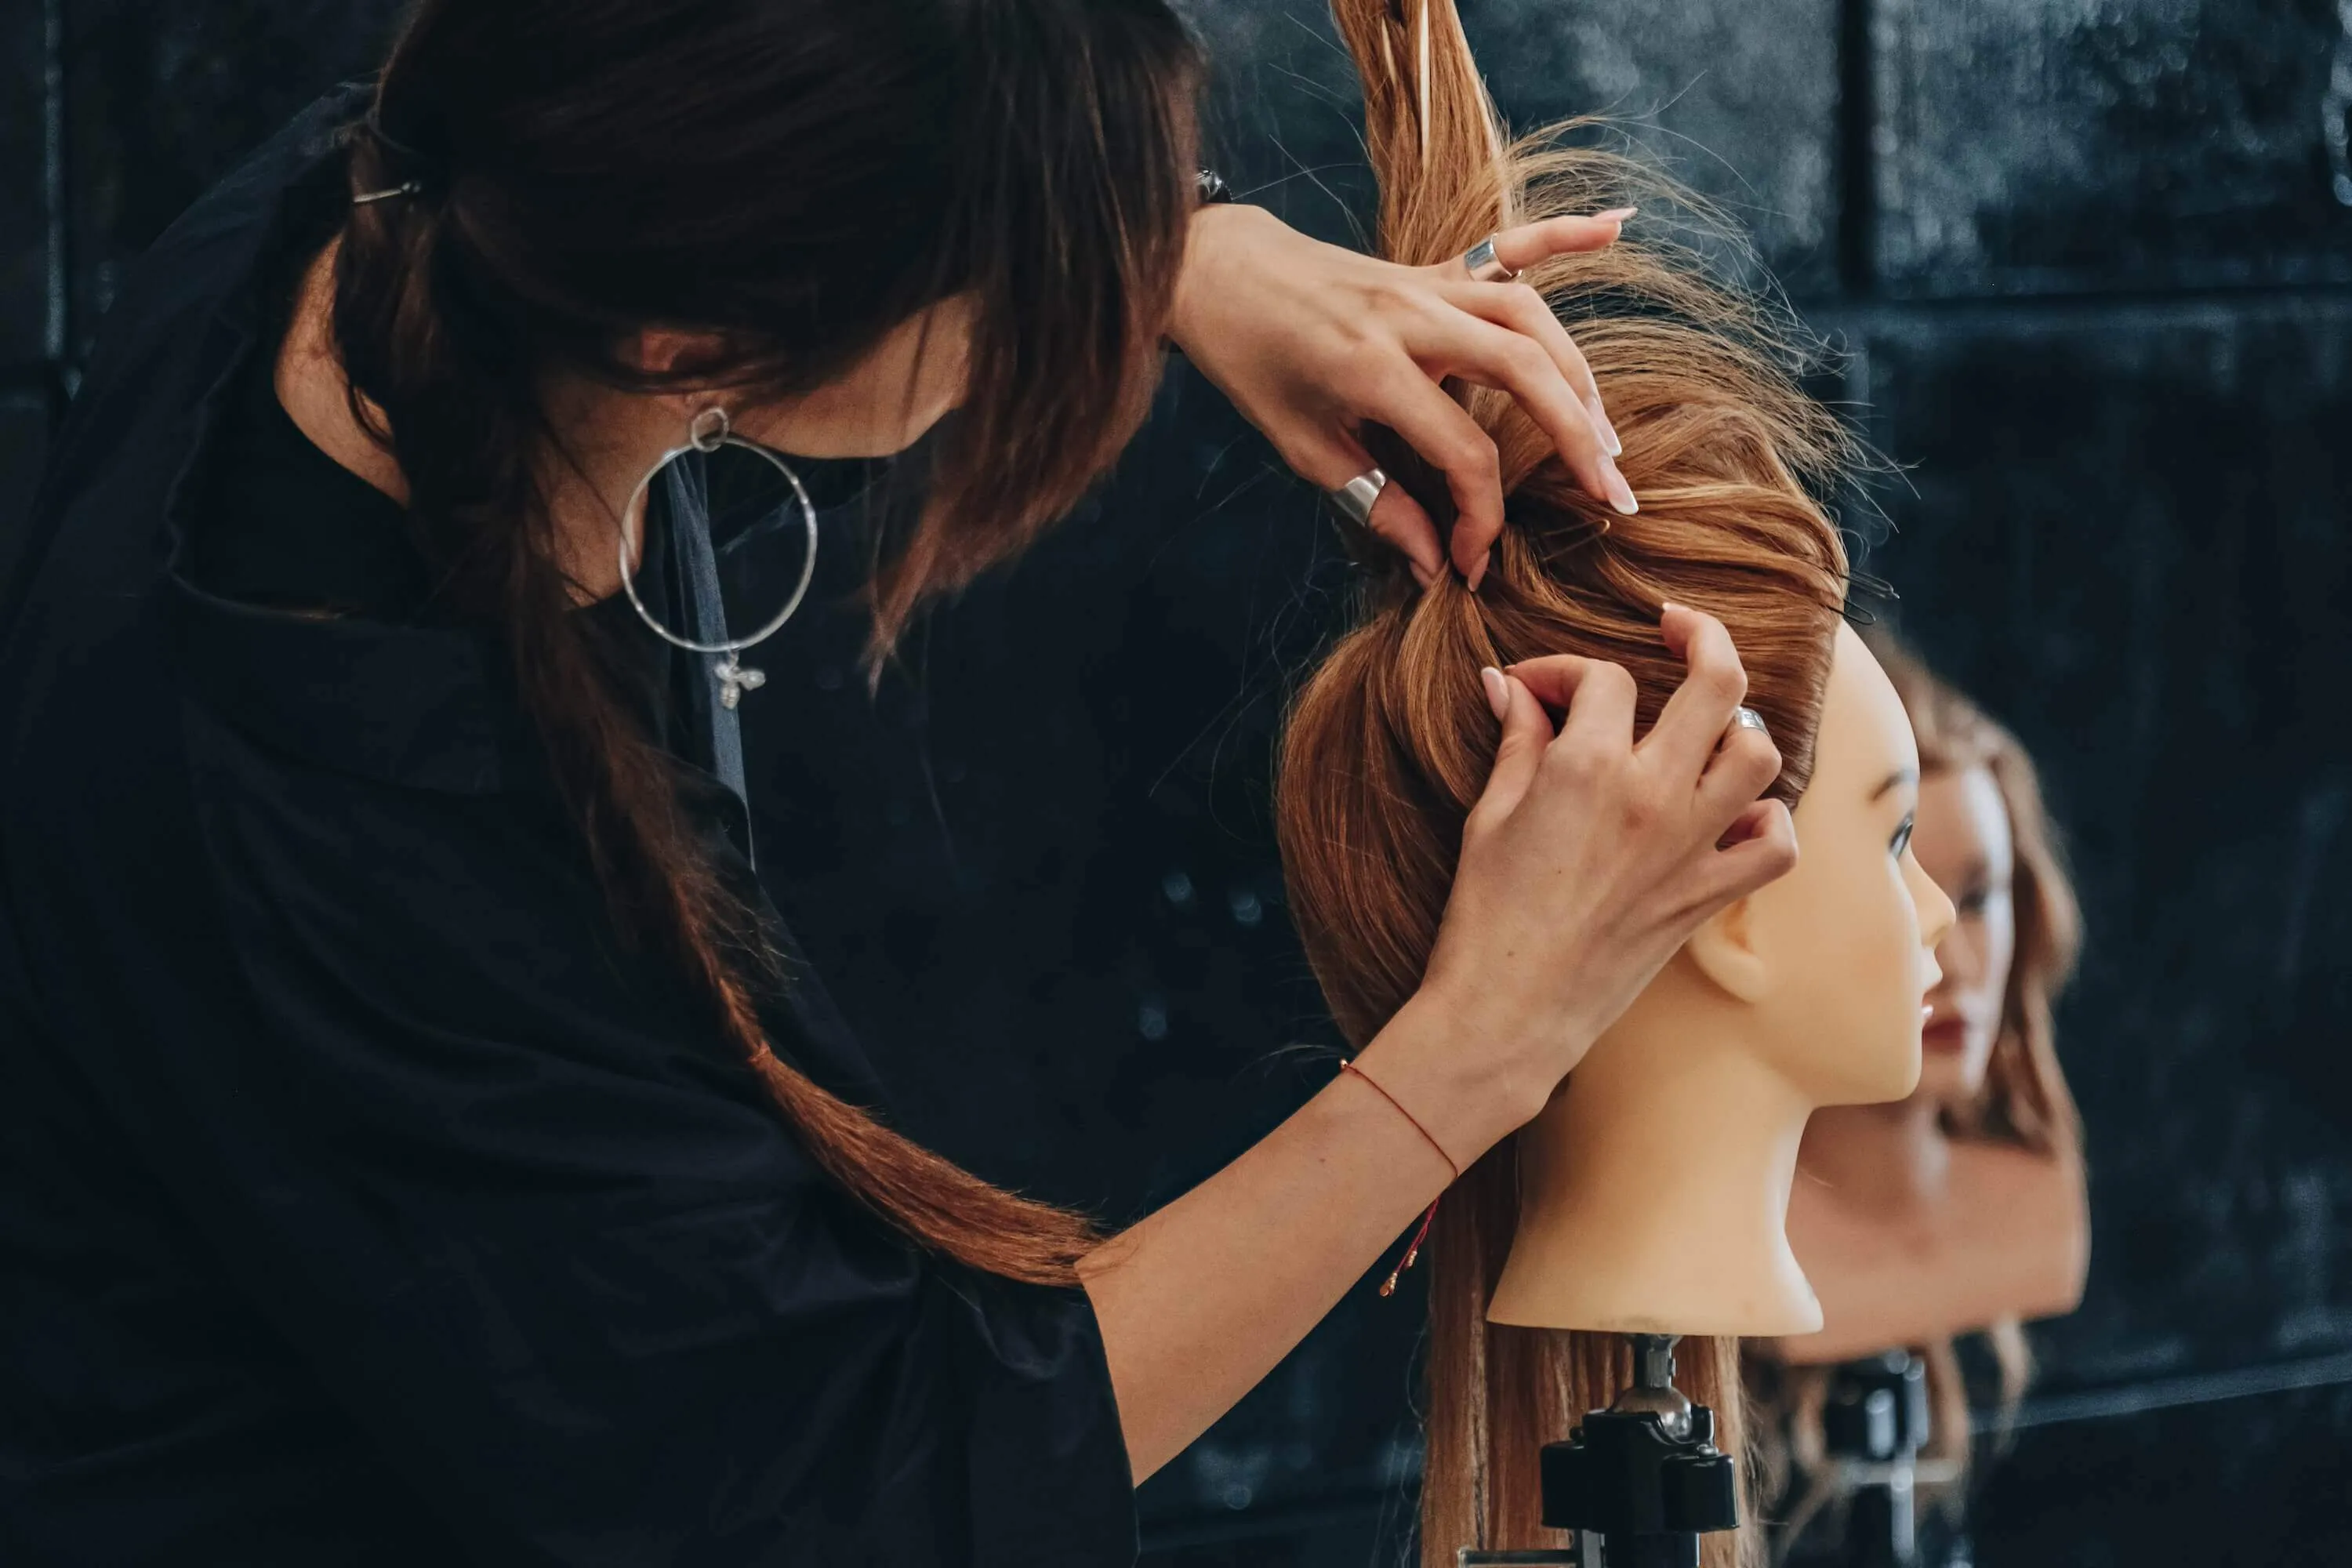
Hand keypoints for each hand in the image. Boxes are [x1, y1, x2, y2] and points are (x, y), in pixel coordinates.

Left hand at [1167, 201, 1636, 591]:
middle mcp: (1412, 317)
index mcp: (1372, 369)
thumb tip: (1435, 562)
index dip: (1480, 517)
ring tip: (1604, 440)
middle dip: (1577, 440)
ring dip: (1579, 376)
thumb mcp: (1302, 446)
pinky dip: (1564, 234)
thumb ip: (1377, 503)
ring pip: (1530, 318)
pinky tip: (1616, 230)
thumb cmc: (1252, 363)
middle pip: (1524, 372)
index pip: (1463, 451)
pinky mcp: (1431, 266)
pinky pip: (1507, 245)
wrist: (1215, 270)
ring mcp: (1426, 283)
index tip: (1471, 564)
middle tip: (1613, 500)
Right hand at [1399, 606, 1798, 1148]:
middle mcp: (1652, 796)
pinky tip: (1731, 816)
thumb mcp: (1487, 816)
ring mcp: (1689, 847)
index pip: (1604, 677)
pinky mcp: (1704, 898)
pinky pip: (1774, 845)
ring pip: (1759, 755)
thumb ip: (1515, 741)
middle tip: (1677, 628)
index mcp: (1589, 767)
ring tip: (1703, 732)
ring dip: (1737, 731)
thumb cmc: (1482, 917)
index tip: (1534, 691)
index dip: (1565, 670)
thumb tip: (1509, 686)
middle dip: (1700, 636)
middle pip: (1717, 681)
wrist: (1505, 1014)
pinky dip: (1764, 823)